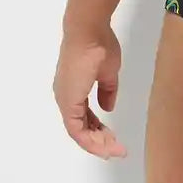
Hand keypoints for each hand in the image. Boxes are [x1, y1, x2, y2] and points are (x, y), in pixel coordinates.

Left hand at [53, 22, 127, 158]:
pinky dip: (91, 139)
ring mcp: (65, 101)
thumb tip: (108, 107)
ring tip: (115, 150)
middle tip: (117, 150)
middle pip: (81, 128)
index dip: (99, 130)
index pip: (85, 117)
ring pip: (79, 132)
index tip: (114, 138)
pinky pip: (77, 129)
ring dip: (97, 143)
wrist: (88, 32)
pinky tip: (105, 144)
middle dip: (100, 142)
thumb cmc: (99, 46)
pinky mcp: (68, 103)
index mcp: (73, 89)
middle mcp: (66, 97)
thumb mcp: (108, 72)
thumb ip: (107, 91)